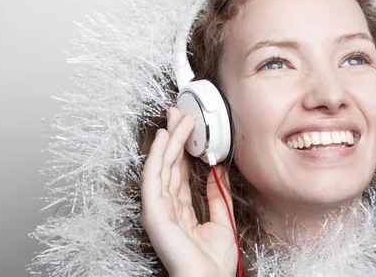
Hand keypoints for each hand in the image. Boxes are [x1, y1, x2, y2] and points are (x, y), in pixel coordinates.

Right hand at [141, 107, 237, 276]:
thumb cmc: (213, 262)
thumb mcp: (222, 218)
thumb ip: (219, 193)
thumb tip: (219, 168)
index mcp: (181, 209)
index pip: (179, 171)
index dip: (183, 148)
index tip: (189, 127)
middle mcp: (167, 206)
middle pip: (168, 164)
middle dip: (174, 137)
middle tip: (180, 114)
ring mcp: (159, 209)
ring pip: (161, 166)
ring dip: (170, 140)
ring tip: (177, 118)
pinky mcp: (154, 213)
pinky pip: (154, 180)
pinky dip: (157, 158)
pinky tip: (164, 139)